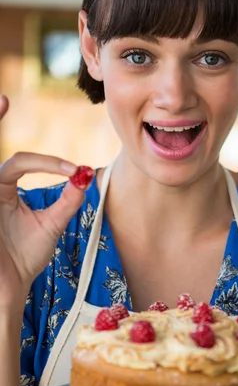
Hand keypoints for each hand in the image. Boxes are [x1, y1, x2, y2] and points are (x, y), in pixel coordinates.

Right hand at [0, 95, 87, 310]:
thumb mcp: (51, 225)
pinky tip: (17, 158)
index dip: (50, 163)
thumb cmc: (24, 258)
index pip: (22, 162)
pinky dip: (18, 170)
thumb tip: (82, 177)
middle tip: (3, 99)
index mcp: (4, 188)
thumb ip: (67, 202)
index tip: (74, 171)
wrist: (8, 287)